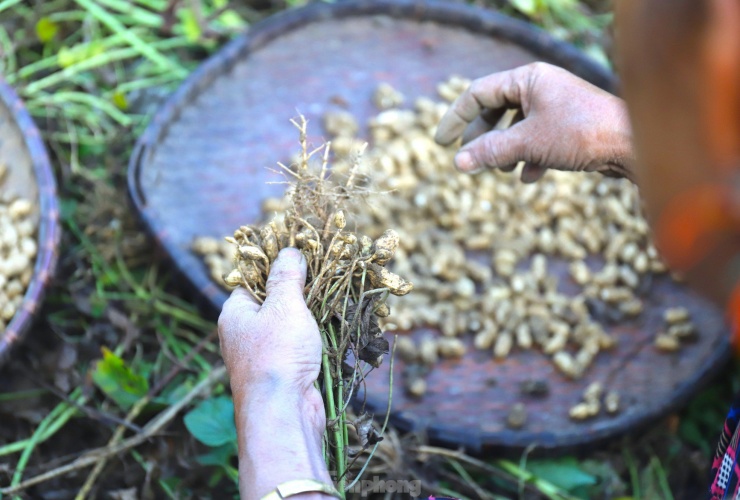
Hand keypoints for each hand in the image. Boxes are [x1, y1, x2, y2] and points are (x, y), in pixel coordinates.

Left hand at [218, 248, 332, 498]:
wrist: (283, 411)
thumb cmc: (277, 353)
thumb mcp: (284, 305)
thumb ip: (287, 277)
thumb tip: (289, 252)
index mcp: (235, 314)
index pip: (253, 281)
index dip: (277, 269)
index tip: (302, 260)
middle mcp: (243, 335)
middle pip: (272, 304)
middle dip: (299, 294)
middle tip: (322, 282)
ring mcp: (262, 356)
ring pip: (288, 327)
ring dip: (310, 319)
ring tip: (331, 305)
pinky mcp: (281, 373)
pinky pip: (298, 348)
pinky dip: (313, 341)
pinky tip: (331, 334)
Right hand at [435, 62, 635, 182]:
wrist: (633, 144)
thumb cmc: (581, 134)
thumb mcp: (527, 143)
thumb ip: (490, 151)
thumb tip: (458, 162)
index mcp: (528, 78)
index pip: (478, 92)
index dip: (456, 117)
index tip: (441, 142)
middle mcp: (540, 87)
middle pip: (495, 110)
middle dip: (482, 138)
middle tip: (469, 160)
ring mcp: (555, 106)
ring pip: (516, 127)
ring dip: (505, 151)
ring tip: (503, 170)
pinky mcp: (568, 126)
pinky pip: (536, 139)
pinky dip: (528, 157)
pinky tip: (531, 177)